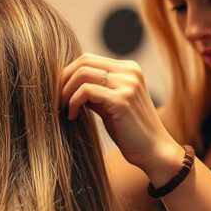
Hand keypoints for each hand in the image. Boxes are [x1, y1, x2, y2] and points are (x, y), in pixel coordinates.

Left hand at [58, 53, 184, 181]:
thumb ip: (94, 90)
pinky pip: (86, 92)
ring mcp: (128, 84)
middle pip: (83, 62)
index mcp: (129, 69)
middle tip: (56, 99)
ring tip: (63, 108)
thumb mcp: (109, 104)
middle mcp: (130, 72)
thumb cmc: (129, 131)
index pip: (88, 58)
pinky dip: (73, 102)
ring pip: (82, 74)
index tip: (59, 92)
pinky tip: (72, 116)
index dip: (68, 73)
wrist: (153, 152)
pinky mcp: (122, 100)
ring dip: (66, 92)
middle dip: (64, 80)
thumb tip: (65, 82)